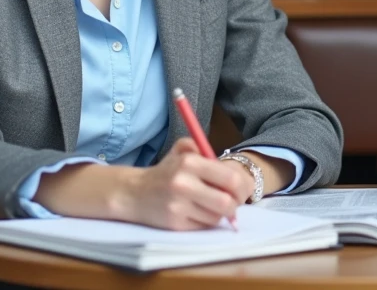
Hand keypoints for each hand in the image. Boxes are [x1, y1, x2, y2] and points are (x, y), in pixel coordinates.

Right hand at [122, 138, 252, 229]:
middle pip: (227, 203)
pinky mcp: (175, 223)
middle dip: (235, 205)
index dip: (243, 187)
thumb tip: (236, 171)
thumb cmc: (165, 172)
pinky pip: (203, 226)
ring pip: (217, 217)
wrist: (134, 192)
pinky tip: (197, 212)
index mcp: (190, 162)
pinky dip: (205, 221)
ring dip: (219, 214)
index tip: (242, 190)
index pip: (231, 178)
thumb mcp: (182, 151)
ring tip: (210, 205)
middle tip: (234, 203)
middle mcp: (184, 184)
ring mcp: (178, 206)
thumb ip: (206, 151)